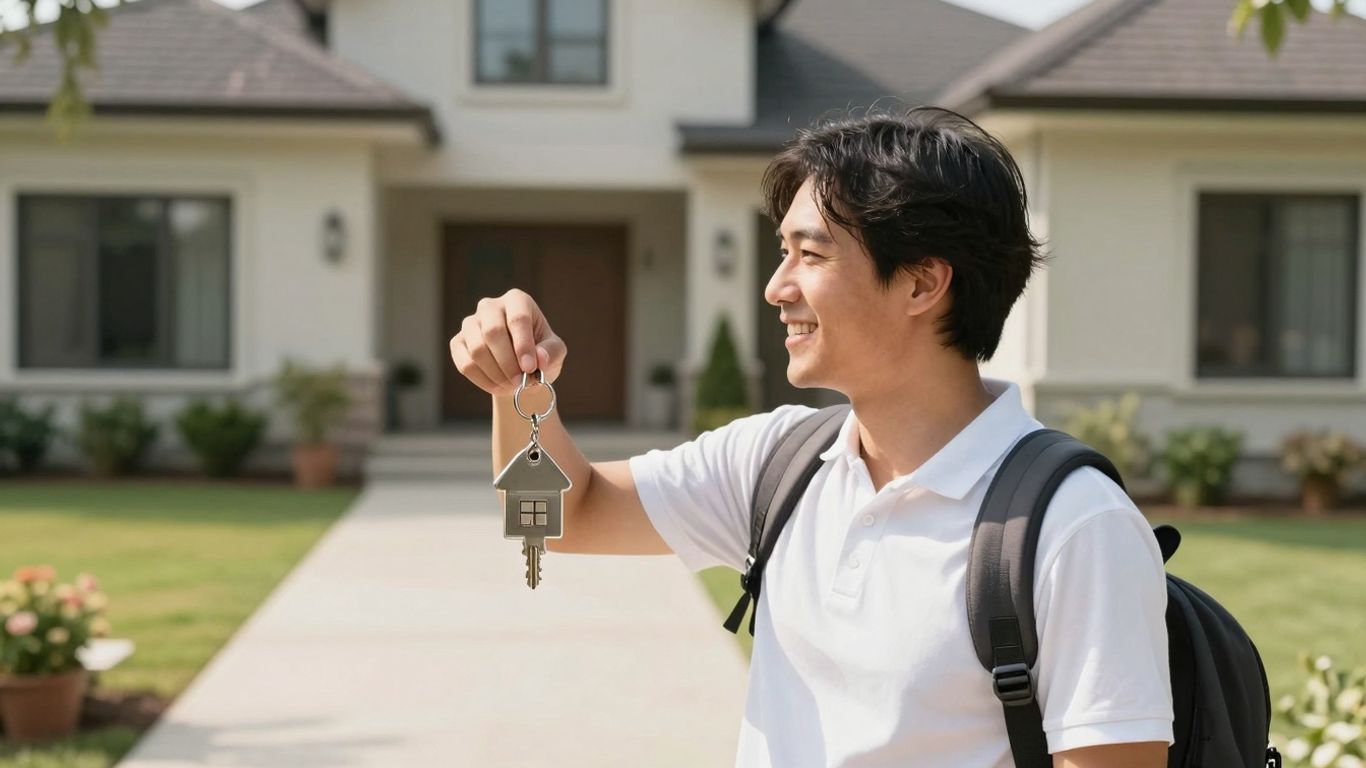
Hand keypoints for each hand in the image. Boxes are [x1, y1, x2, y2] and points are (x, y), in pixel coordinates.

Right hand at [449, 289, 566, 397]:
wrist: (520, 368)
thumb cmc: (540, 353)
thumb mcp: (555, 352)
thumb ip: (552, 352)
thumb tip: (539, 358)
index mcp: (517, 300)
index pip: (517, 318)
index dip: (523, 345)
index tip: (530, 368)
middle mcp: (490, 306)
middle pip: (493, 332)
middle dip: (508, 362)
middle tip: (520, 382)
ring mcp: (470, 323)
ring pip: (477, 349)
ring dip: (496, 374)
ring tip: (512, 385)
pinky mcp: (458, 342)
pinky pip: (465, 364)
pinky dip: (483, 380)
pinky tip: (498, 387)